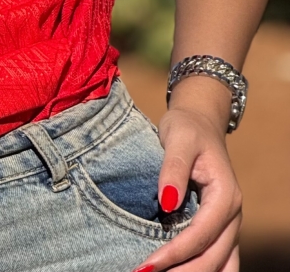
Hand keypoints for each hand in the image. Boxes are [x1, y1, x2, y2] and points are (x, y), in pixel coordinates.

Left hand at [138, 88, 241, 271]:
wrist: (200, 123)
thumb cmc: (187, 129)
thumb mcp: (179, 138)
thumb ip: (173, 170)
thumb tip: (167, 203)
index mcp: (225, 196)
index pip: (200, 235)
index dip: (174, 253)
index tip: (147, 265)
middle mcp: (233, 216)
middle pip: (212, 258)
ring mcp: (229, 225)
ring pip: (221, 265)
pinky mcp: (220, 228)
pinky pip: (218, 259)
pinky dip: (202, 270)